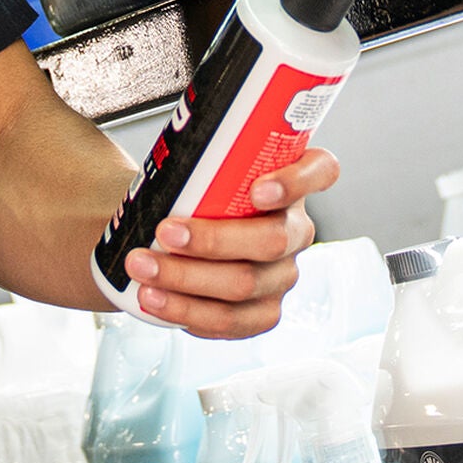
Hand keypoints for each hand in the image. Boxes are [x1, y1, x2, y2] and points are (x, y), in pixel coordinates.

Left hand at [118, 148, 336, 338]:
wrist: (178, 238)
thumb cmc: (193, 194)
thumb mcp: (202, 167)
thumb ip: (197, 152)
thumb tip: (164, 140)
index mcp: (291, 184)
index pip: (321, 170)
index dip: (297, 181)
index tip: (257, 189)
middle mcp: (295, 230)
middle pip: (272, 240)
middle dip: (213, 240)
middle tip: (164, 232)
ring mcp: (281, 275)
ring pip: (245, 285)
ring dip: (185, 279)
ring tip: (141, 266)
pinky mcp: (261, 313)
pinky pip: (229, 321)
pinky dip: (184, 311)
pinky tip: (152, 298)